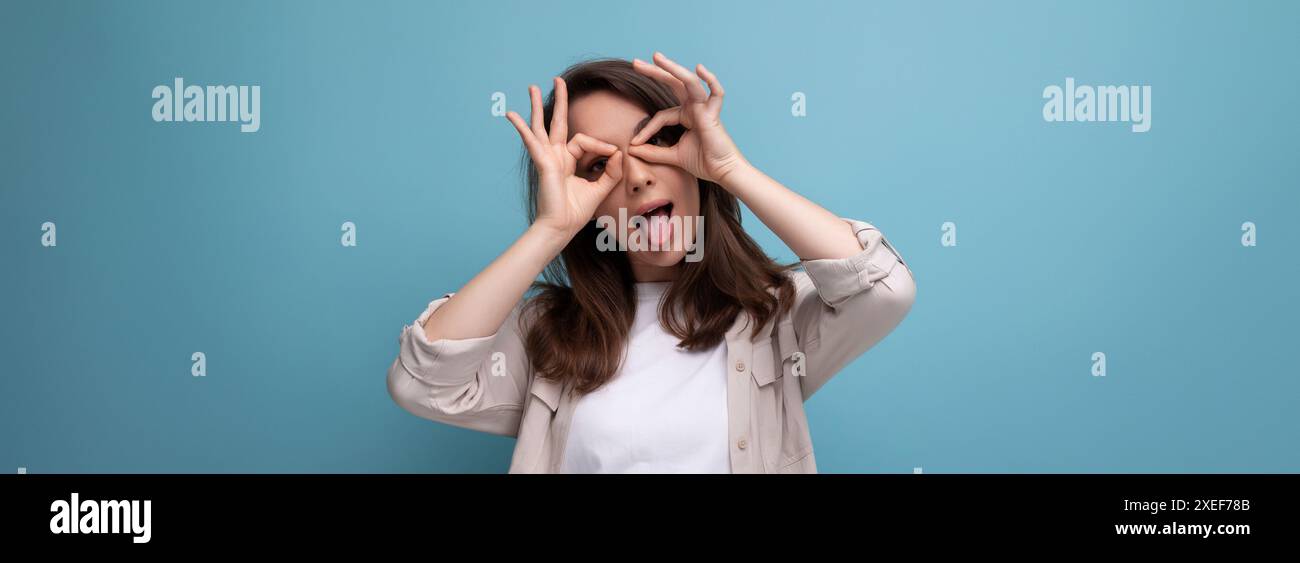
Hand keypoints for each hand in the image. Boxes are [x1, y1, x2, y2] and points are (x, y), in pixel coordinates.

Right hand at [506, 77, 624, 238]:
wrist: (561, 228)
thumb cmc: (576, 212)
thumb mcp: (601, 188)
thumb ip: (611, 170)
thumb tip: (619, 151)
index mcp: (567, 161)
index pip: (585, 140)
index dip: (602, 145)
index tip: (615, 154)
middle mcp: (555, 156)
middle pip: (556, 122)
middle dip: (559, 101)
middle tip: (558, 80)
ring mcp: (546, 158)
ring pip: (541, 126)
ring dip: (536, 105)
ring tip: (532, 87)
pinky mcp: (542, 163)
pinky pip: (532, 141)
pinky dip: (521, 127)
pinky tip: (511, 115)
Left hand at [626, 52, 749, 185]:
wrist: (722, 172)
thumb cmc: (703, 162)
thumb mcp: (672, 156)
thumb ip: (653, 152)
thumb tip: (630, 149)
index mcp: (685, 115)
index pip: (661, 116)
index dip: (647, 129)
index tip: (634, 143)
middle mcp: (694, 107)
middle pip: (672, 84)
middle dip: (654, 72)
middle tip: (635, 63)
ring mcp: (704, 108)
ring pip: (688, 82)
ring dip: (672, 68)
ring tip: (655, 58)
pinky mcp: (713, 114)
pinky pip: (716, 94)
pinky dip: (710, 80)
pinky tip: (699, 68)